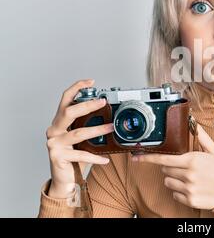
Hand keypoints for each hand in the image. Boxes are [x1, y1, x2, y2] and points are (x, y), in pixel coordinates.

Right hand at [45, 79, 113, 197]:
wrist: (64, 179)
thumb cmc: (74, 156)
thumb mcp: (81, 138)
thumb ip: (87, 126)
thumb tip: (110, 117)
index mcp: (59, 122)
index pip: (65, 100)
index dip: (76, 88)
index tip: (91, 82)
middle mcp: (54, 130)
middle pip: (69, 112)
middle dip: (87, 105)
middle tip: (103, 102)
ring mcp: (54, 144)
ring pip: (78, 133)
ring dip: (97, 130)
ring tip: (111, 128)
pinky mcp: (58, 157)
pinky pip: (81, 155)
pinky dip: (95, 157)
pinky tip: (105, 159)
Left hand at [131, 123, 213, 209]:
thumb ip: (202, 138)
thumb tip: (195, 125)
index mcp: (193, 160)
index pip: (164, 159)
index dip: (148, 158)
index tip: (137, 157)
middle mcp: (188, 174)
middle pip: (165, 170)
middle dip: (171, 167)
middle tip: (185, 167)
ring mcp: (188, 188)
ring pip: (168, 182)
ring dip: (174, 179)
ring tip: (189, 178)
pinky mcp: (190, 200)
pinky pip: (175, 194)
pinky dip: (180, 191)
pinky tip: (192, 187)